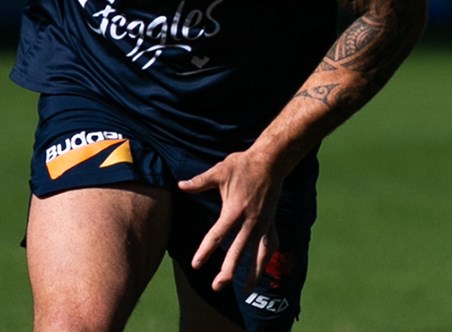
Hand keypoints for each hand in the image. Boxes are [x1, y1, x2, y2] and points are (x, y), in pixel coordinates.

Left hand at [178, 151, 282, 290]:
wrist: (272, 161)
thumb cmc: (243, 165)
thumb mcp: (220, 171)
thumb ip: (199, 182)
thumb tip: (180, 185)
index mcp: (234, 210)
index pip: (217, 235)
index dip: (205, 251)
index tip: (196, 265)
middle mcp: (250, 221)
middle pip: (238, 252)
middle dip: (228, 271)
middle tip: (217, 287)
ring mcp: (263, 224)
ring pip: (259, 255)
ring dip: (253, 273)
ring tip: (245, 291)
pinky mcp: (272, 223)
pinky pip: (271, 245)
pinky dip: (266, 259)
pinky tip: (262, 270)